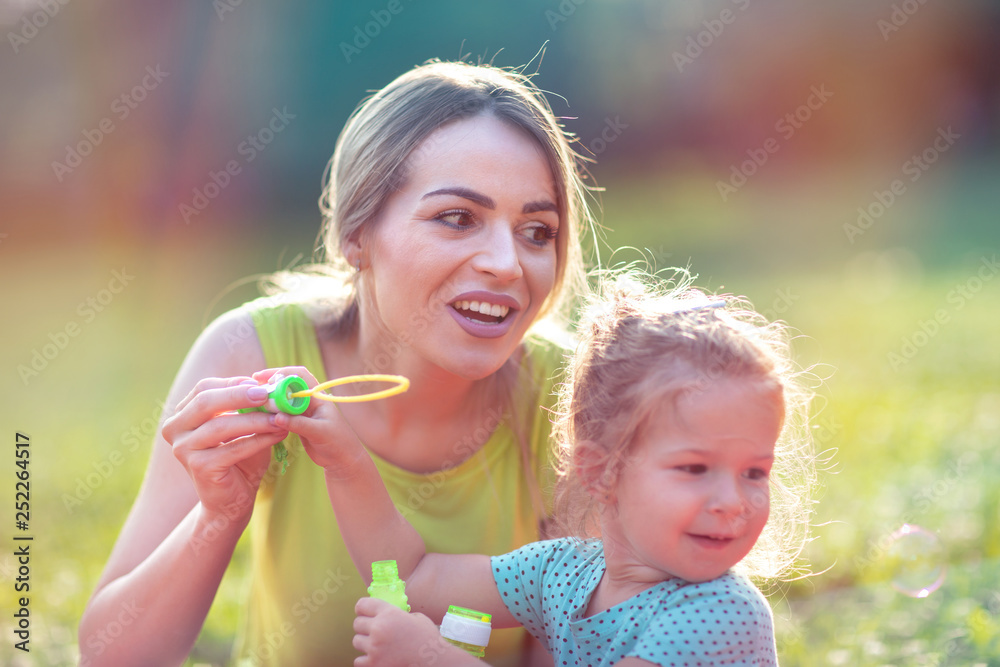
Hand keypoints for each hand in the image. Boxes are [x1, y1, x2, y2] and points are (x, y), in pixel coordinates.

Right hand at [161, 376, 289, 520]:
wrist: (230, 501)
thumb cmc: (239, 459)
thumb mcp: (242, 427)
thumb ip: (249, 407)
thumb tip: (268, 383)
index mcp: (182, 415)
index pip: (204, 388)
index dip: (233, 383)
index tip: (261, 383)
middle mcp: (175, 429)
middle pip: (206, 401)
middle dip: (240, 395)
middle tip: (268, 394)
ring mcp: (184, 449)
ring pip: (222, 425)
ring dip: (256, 419)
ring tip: (280, 417)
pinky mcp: (199, 467)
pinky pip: (234, 447)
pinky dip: (259, 439)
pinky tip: (278, 435)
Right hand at [255, 367, 370, 475]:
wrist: (342, 460)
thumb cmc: (338, 443)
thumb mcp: (319, 432)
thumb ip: (299, 424)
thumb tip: (277, 417)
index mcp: (317, 397)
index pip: (299, 376)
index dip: (281, 373)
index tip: (262, 378)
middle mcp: (309, 401)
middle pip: (287, 385)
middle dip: (270, 385)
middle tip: (251, 391)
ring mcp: (302, 412)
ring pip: (282, 399)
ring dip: (268, 400)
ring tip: (251, 403)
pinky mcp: (297, 423)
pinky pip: (281, 413)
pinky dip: (270, 412)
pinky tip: (258, 416)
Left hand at [353, 598, 457, 666]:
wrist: (434, 661)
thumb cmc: (427, 639)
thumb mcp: (415, 618)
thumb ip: (397, 614)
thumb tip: (386, 614)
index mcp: (389, 613)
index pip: (362, 605)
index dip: (362, 609)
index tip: (364, 613)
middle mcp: (379, 628)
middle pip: (357, 623)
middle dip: (364, 627)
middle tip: (374, 632)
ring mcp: (374, 648)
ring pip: (356, 641)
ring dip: (365, 643)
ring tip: (377, 646)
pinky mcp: (373, 664)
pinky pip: (358, 660)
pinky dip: (366, 661)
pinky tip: (377, 659)